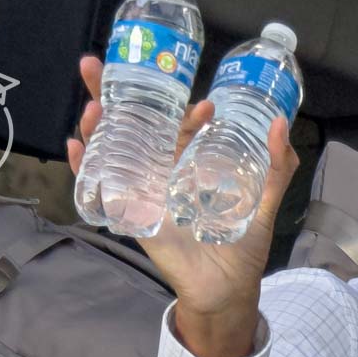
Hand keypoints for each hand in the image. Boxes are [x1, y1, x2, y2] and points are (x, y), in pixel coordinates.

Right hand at [66, 55, 300, 356]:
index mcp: (190, 167)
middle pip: (130, 127)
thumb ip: (276, 169)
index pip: (177, 126)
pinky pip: (100, 189)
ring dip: (97, 128)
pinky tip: (77, 149)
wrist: (228, 291)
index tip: (204, 102)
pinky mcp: (134, 217)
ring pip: (111, 151)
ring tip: (94, 107)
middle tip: (93, 65)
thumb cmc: (242, 248)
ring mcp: (144, 194)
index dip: (180, 108)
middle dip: (109, 95)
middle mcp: (162, 174)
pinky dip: (85, 169)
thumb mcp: (262, 203)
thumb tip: (281, 124)